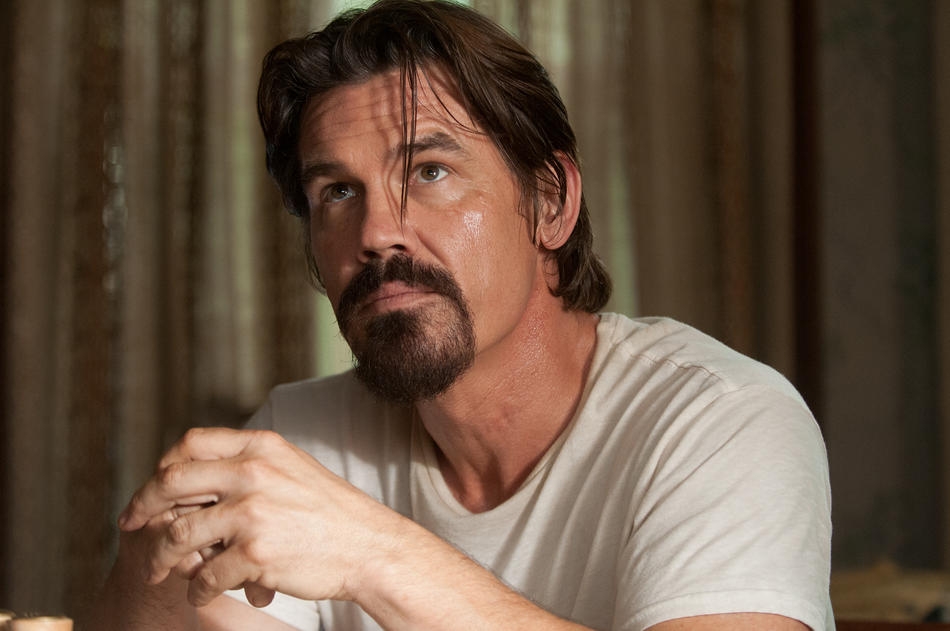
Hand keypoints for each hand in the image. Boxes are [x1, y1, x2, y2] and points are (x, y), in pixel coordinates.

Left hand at [118, 428, 401, 607]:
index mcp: (262, 447)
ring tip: (163, 572)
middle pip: (172, 482)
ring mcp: (254, 512)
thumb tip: (192, 477)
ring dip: (163, 558)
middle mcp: (254, 472)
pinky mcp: (256, 552)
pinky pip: (206, 574)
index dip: (163, 466)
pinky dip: (199, 588)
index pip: (192, 443)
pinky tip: (204, 591)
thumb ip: (249, 465)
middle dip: (142, 507)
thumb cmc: (328, 512)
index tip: (150, 490)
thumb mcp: (292, 468)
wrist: (368, 546)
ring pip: (179, 534)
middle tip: (129, 526)